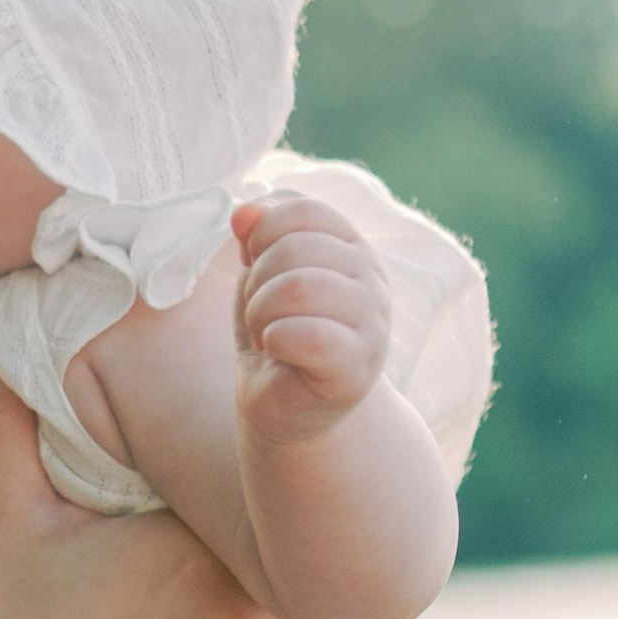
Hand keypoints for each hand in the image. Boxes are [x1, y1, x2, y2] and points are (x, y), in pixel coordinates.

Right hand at [0, 379, 416, 618]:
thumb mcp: (4, 523)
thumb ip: (7, 423)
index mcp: (198, 547)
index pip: (271, 500)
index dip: (280, 490)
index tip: (282, 477)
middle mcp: (250, 617)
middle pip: (320, 572)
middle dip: (320, 559)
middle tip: (324, 541)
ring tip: (343, 612)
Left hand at [232, 193, 391, 433]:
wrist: (290, 407)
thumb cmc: (279, 333)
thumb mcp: (262, 274)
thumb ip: (257, 234)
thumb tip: (244, 211)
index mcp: (354, 249)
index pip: (307, 211)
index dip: (264, 232)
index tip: (255, 264)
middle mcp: (373, 282)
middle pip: (298, 247)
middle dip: (258, 279)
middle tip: (260, 312)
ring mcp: (372, 327)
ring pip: (301, 287)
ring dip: (261, 311)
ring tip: (265, 332)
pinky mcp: (356, 370)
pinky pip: (309, 336)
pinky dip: (275, 339)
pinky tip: (276, 350)